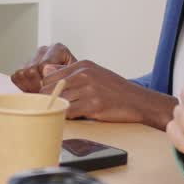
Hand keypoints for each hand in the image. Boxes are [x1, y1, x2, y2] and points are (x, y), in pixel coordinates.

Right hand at [10, 43, 77, 92]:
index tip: (50, 91)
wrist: (75, 80)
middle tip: (45, 95)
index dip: (45, 82)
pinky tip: (33, 90)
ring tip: (40, 93)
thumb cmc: (76, 79)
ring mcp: (32, 57)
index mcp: (57, 49)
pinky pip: (15, 77)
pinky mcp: (24, 66)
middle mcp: (43, 51)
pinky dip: (22, 86)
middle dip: (37, 85)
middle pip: (30, 69)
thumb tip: (47, 72)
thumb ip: (62, 73)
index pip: (43, 65)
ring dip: (29, 86)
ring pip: (21, 73)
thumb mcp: (75, 76)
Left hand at [41, 61, 176, 128]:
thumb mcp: (93, 73)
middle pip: (50, 88)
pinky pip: (70, 112)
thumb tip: (45, 71)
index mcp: (82, 65)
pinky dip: (67, 117)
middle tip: (50, 109)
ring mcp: (89, 90)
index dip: (45, 89)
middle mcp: (84, 74)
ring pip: (59, 101)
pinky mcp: (94, 105)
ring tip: (61, 114)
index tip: (46, 98)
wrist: (138, 101)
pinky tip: (72, 118)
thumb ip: (69, 73)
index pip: (49, 76)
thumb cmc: (115, 90)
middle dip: (47, 101)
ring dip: (58, 110)